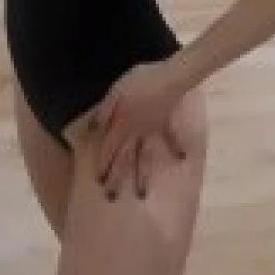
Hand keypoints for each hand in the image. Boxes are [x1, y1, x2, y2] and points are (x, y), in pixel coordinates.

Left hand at [89, 60, 188, 198]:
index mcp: (122, 125)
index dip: (102, 164)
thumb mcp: (115, 91)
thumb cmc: (138, 81)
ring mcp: (152, 130)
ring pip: (145, 157)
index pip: (109, 148)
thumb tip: (92, 129)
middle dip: (117, 178)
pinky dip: (176, 147)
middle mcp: (136, 133)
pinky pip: (171, 137)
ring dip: (142, 175)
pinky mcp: (166, 123)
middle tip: (111, 198)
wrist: (168, 77)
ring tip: (142, 194)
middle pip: (125, 158)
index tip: (98, 182)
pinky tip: (182, 158)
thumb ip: (104, 111)